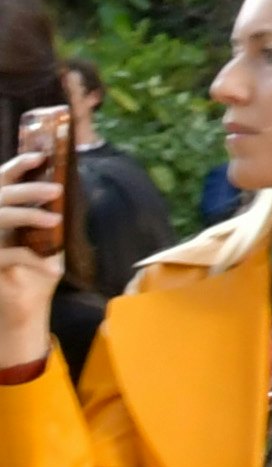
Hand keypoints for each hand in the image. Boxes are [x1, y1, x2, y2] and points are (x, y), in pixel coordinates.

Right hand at [0, 145, 60, 369]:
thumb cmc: (33, 272)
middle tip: (57, 189)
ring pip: (0, 218)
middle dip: (27, 190)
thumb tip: (69, 193)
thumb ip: (48, 219)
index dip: (18, 165)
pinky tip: (51, 269)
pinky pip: (6, 256)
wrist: (19, 310)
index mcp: (0, 209)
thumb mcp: (43, 243)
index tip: (41, 156)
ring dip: (26, 215)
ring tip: (53, 219)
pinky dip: (30, 259)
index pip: (1, 178)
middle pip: (0, 195)